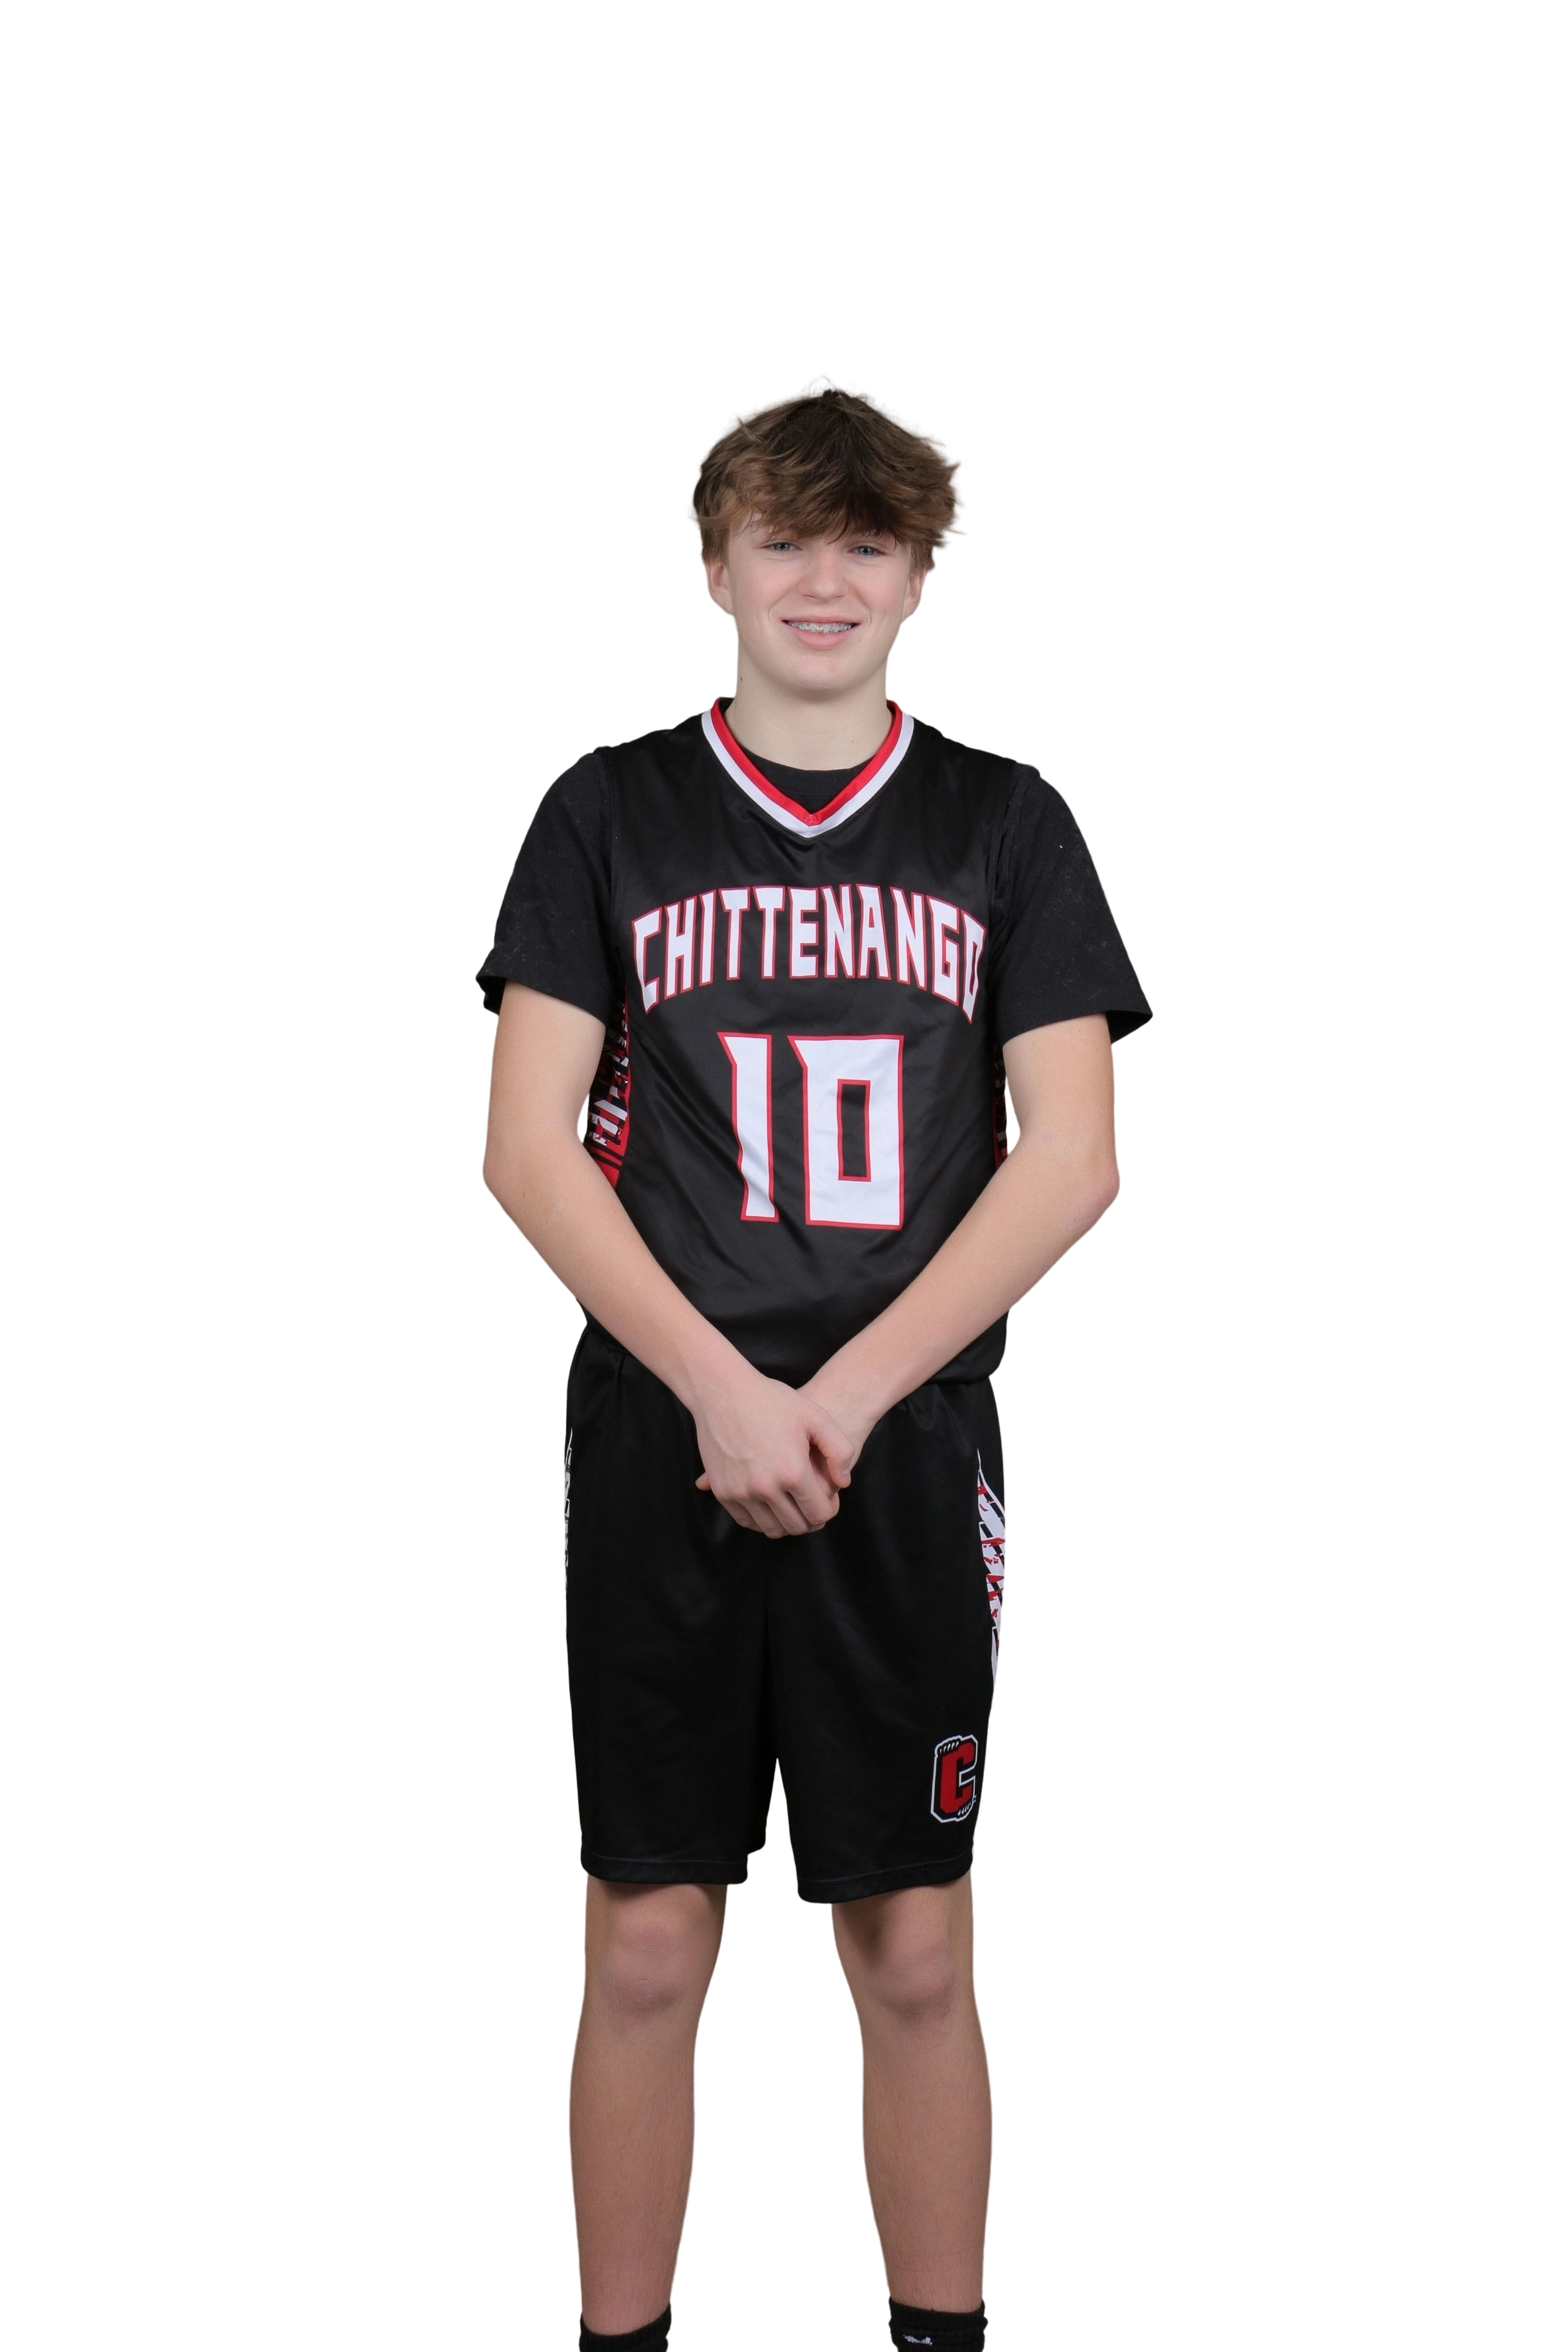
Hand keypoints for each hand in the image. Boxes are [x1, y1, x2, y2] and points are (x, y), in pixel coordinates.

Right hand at [692, 1366, 859, 1538]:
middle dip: (810, 1520)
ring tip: (792, 1506)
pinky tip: (770, 1504)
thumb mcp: (816, 1417)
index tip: (828, 1500)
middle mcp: (766, 1487)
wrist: (722, 1392)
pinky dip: (762, 1519)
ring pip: (772, 1529)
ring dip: (786, 1523)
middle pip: (797, 1526)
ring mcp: (740, 1492)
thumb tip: (843, 1483)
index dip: (829, 1510)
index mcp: (793, 1471)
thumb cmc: (772, 1401)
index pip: (819, 1513)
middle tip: (811, 1506)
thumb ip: (840, 1451)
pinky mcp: (723, 1491)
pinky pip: (747, 1521)